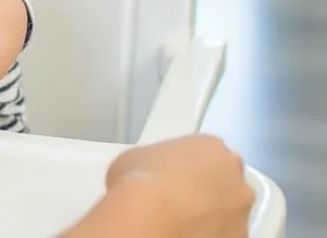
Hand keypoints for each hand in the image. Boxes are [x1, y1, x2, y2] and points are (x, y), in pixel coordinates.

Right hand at [105, 135, 253, 237]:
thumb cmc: (140, 180)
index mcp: (211, 147)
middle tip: (178, 199)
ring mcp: (240, 210)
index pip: (205, 152)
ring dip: (210, 214)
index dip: (186, 165)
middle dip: (207, 189)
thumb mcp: (134, 158)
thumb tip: (145, 175)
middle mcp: (234, 176)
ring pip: (228, 211)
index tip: (170, 175)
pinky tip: (184, 233)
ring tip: (179, 221)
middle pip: (224, 180)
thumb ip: (152, 161)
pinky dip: (208, 234)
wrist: (150, 217)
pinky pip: (223, 234)